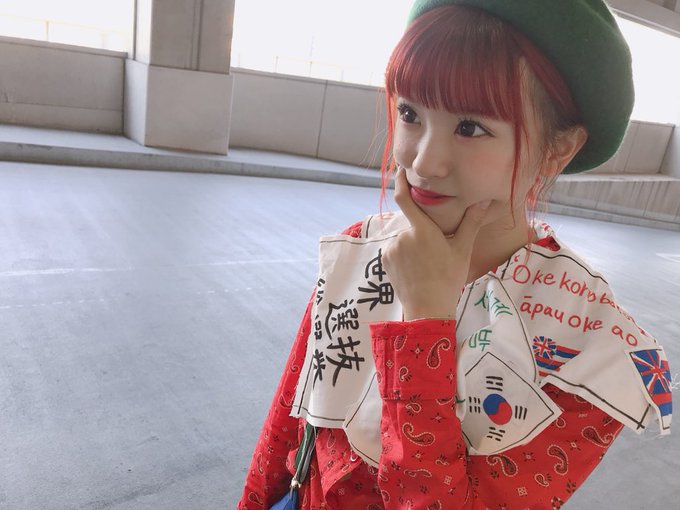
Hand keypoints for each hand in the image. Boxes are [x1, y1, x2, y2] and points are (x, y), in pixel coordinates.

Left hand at [382, 167, 490, 320]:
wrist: (427, 308)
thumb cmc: (448, 278)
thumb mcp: (462, 250)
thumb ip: (470, 223)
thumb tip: (485, 201)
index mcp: (421, 230)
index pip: (404, 198)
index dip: (400, 181)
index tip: (401, 169)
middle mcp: (402, 236)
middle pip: (410, 222)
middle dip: (420, 228)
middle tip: (434, 247)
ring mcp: (391, 248)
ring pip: (403, 236)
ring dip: (412, 242)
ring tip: (426, 262)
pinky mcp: (384, 260)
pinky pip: (394, 248)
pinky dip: (403, 253)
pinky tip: (416, 267)